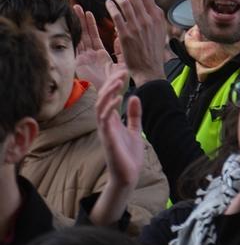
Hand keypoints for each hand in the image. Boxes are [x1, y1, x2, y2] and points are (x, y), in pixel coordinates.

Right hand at [72, 5, 115, 87]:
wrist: (109, 95)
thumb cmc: (117, 83)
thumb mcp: (121, 65)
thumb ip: (122, 51)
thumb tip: (121, 37)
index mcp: (101, 55)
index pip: (95, 37)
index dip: (92, 25)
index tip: (89, 13)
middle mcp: (90, 55)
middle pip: (84, 35)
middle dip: (81, 21)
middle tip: (77, 7)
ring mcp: (83, 59)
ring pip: (78, 39)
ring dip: (76, 26)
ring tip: (73, 11)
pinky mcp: (78, 63)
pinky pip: (75, 47)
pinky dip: (72, 37)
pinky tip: (70, 26)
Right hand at [96, 65, 143, 186]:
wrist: (128, 175)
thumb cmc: (129, 155)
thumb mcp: (135, 130)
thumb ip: (134, 115)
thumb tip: (134, 97)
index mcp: (112, 120)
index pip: (108, 97)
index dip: (112, 82)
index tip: (120, 68)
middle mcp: (105, 123)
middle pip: (102, 97)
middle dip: (110, 82)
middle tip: (121, 70)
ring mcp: (105, 130)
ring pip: (100, 106)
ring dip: (109, 92)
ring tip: (119, 80)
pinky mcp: (107, 138)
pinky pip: (104, 120)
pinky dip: (110, 108)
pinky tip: (118, 99)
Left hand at [106, 0, 167, 87]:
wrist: (150, 69)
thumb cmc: (152, 50)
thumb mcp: (159, 30)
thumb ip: (153, 16)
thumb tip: (147, 0)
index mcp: (158, 17)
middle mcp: (149, 20)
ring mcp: (138, 27)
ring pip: (125, 3)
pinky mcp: (126, 35)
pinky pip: (116, 15)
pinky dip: (111, 6)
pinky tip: (107, 4)